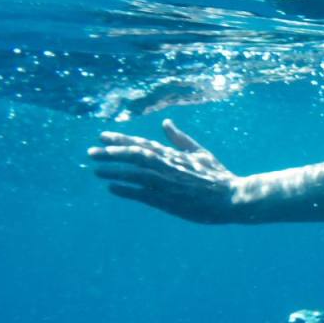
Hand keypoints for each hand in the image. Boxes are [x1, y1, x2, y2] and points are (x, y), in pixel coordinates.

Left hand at [88, 120, 240, 223]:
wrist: (232, 197)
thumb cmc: (218, 176)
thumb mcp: (200, 152)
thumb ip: (180, 139)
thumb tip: (166, 122)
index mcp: (173, 154)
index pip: (141, 144)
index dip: (121, 140)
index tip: (103, 136)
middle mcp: (167, 166)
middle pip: (133, 155)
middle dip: (111, 153)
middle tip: (91, 152)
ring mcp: (166, 183)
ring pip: (134, 172)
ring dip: (113, 170)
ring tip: (95, 169)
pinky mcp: (168, 200)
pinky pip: (142, 194)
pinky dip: (126, 189)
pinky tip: (111, 187)